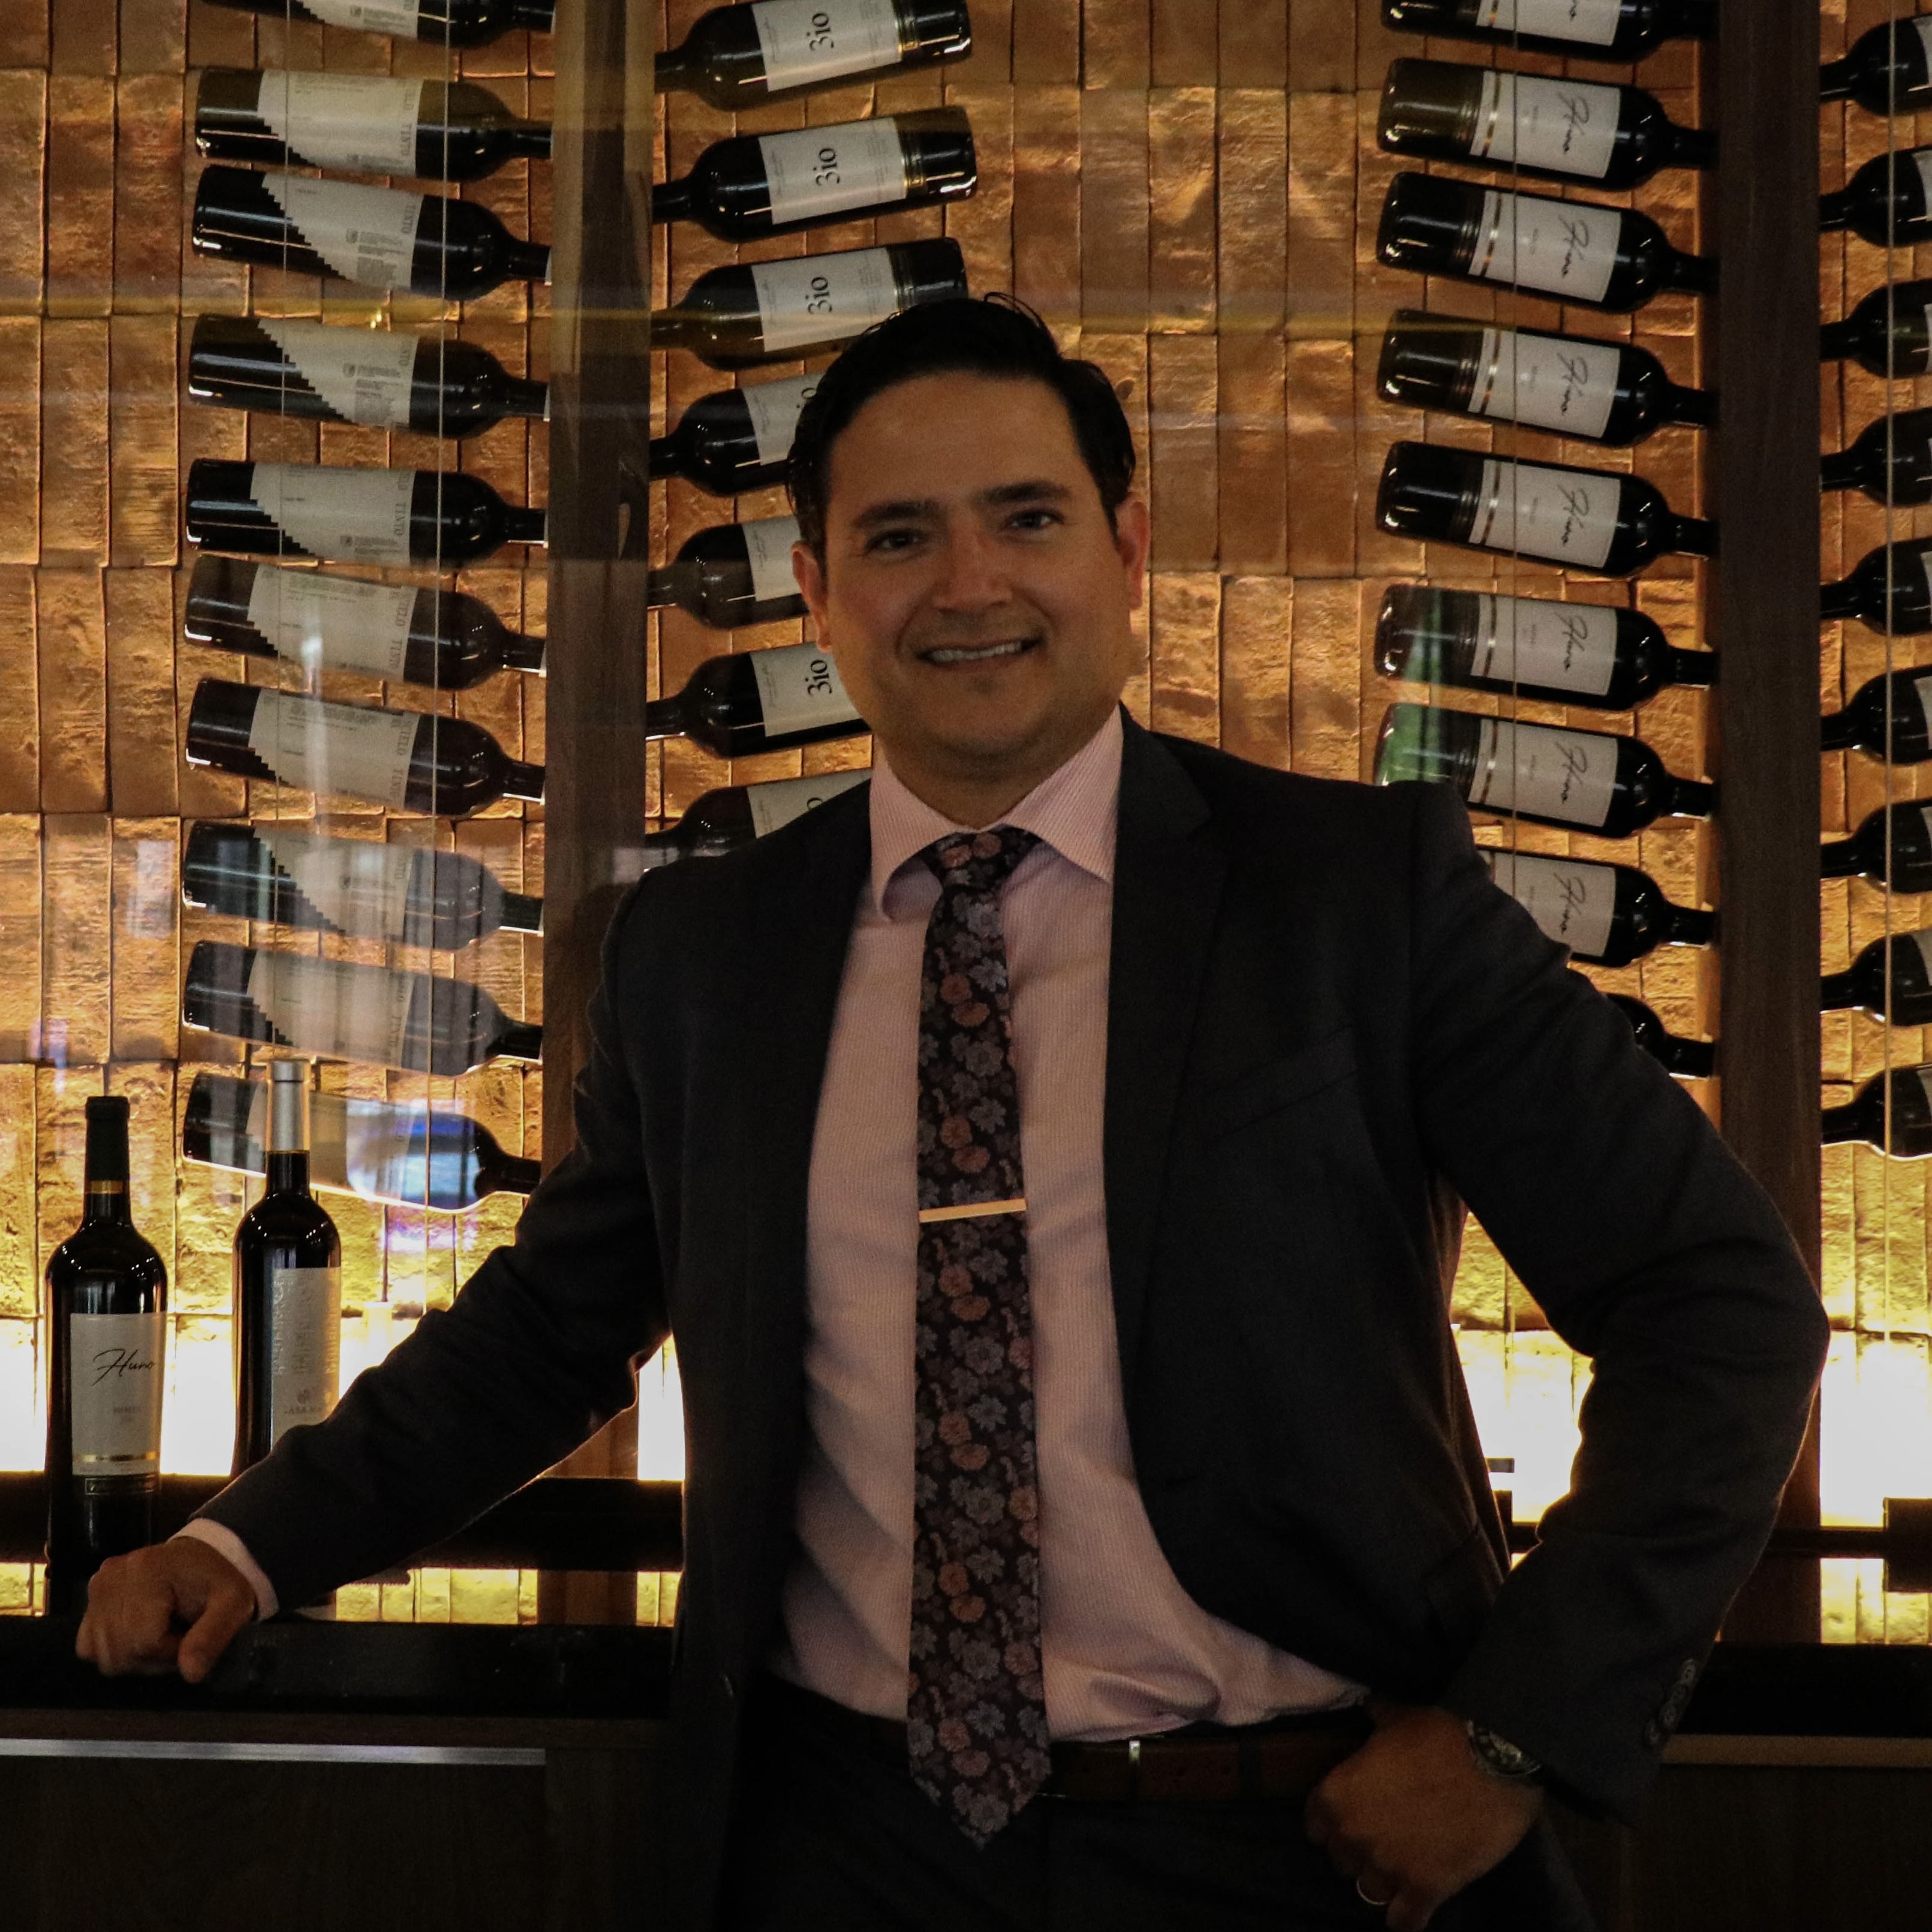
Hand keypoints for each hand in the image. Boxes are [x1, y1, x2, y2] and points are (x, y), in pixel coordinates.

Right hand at [75, 1538, 257, 1683]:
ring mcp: (97, 1588)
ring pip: (103, 1656)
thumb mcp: (233, 1604)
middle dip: (153, 1658)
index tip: (190, 1636)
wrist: (201, 1558)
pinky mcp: (90, 1600)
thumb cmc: (218, 1581)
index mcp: (146, 1571)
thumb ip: (214, 1636)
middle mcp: (111, 1577)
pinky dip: (114, 1650)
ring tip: (161, 1634)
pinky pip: (89, 1647)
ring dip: (134, 1657)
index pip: (145, 1642)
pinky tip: (138, 1634)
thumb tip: (190, 1673)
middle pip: (120, 1652)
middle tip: (177, 1638)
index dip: (171, 1651)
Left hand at [1305, 1701, 1541, 1931]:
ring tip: (1402, 1868)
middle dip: (1360, 1851)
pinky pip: (1404, 1921)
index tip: (1351, 1817)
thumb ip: (1375, 1720)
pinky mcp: (1427, 1889)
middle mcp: (1355, 1835)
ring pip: (1369, 1892)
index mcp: (1338, 1794)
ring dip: (1383, 1882)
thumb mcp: (1397, 1717)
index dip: (1334, 1822)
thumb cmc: (1439, 1732)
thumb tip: (1369, 1706)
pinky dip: (1408, 1915)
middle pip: (1343, 1861)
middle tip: (1385, 1838)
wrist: (1493, 1758)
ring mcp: (1389, 1866)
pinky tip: (1418, 1902)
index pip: (1316, 1826)